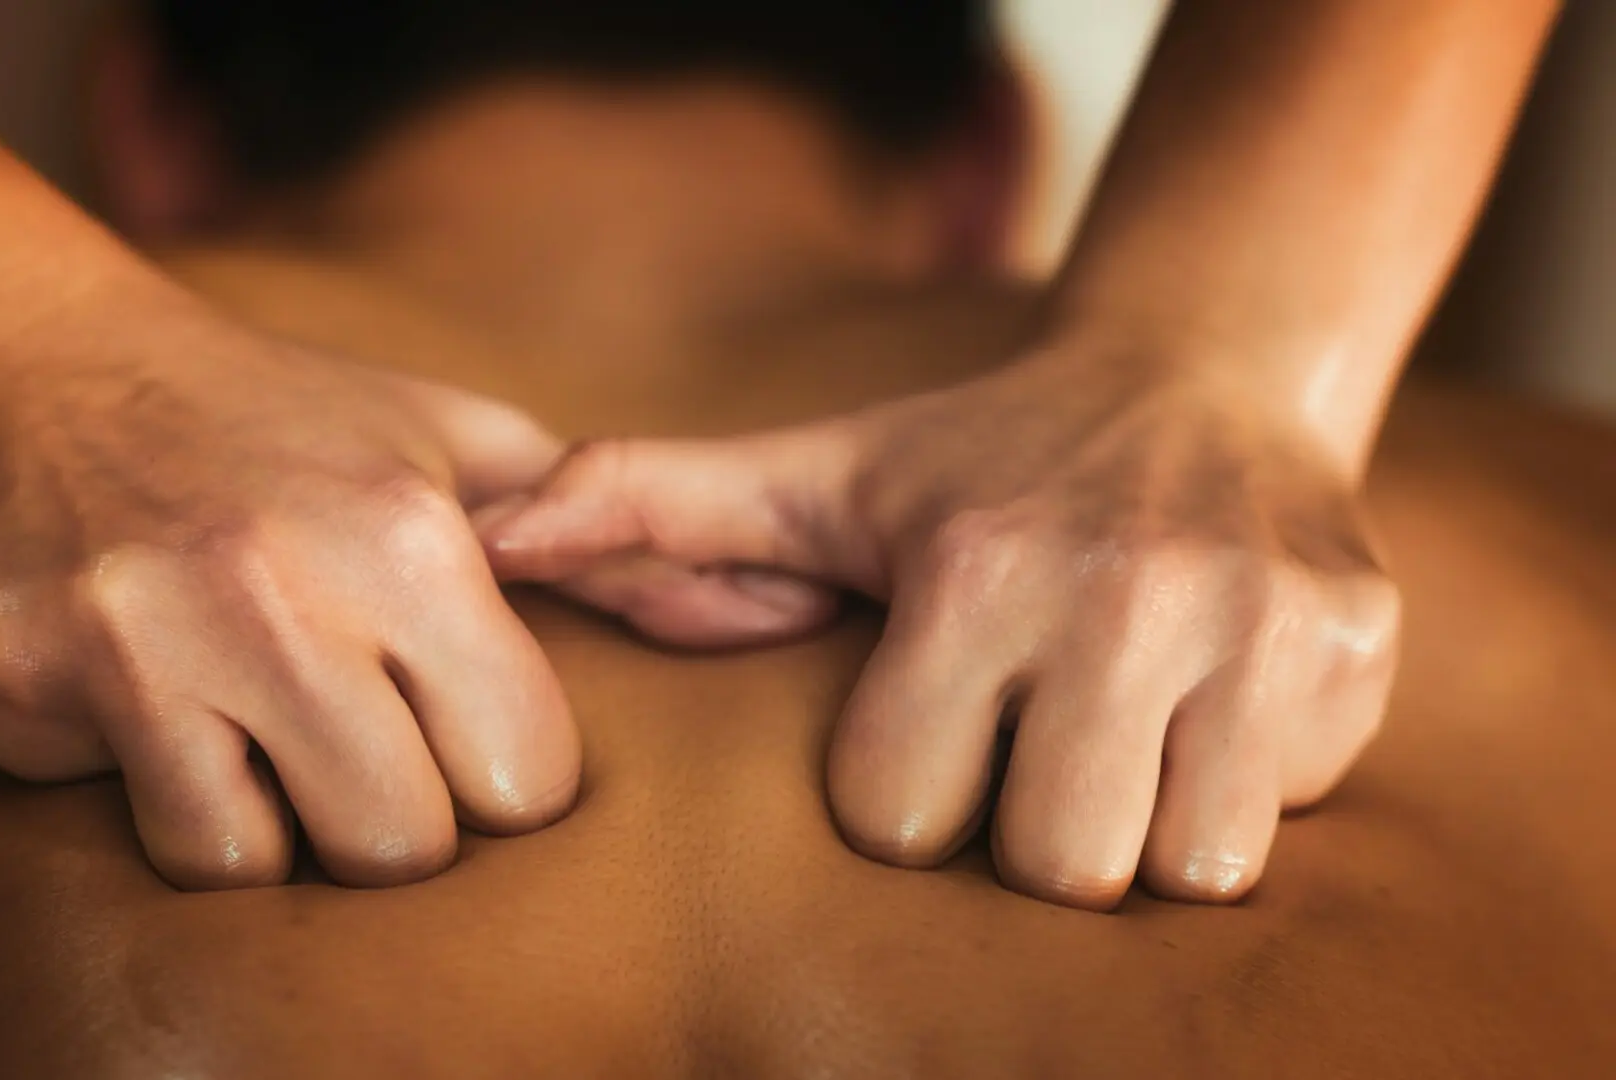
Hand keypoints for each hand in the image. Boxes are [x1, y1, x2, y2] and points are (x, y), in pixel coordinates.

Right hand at [0, 296, 827, 889]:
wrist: (37, 369)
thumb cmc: (278, 420)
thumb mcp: (450, 434)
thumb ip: (584, 525)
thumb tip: (735, 593)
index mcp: (410, 537)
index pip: (526, 777)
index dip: (503, 774)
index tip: (460, 734)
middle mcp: (279, 591)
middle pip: (404, 848)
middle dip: (398, 818)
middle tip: (360, 743)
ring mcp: (138, 642)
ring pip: (266, 867)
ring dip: (282, 824)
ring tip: (263, 729)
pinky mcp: (22, 684)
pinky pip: (151, 840)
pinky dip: (178, 808)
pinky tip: (166, 719)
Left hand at [480, 346, 1400, 908]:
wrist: (1207, 376)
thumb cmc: (978, 460)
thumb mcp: (813, 476)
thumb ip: (644, 504)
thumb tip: (487, 538)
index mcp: (971, 568)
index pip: (901, 817)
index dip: (906, 787)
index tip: (935, 715)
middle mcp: (1122, 594)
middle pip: (1051, 867)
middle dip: (1027, 823)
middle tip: (1036, 735)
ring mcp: (1258, 625)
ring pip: (1179, 868)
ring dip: (1138, 820)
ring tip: (1121, 725)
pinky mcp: (1358, 650)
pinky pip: (1285, 819)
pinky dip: (1240, 786)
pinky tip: (1207, 699)